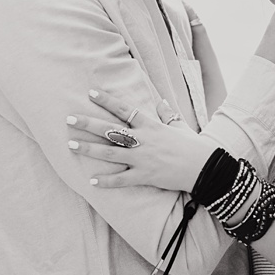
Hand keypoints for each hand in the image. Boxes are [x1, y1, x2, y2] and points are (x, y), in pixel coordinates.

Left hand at [67, 90, 217, 192]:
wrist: (205, 167)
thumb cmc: (191, 145)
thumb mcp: (179, 126)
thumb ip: (167, 114)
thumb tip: (161, 101)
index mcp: (150, 125)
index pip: (123, 109)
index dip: (106, 100)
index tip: (90, 92)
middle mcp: (142, 140)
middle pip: (110, 129)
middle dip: (88, 123)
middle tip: (69, 119)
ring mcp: (142, 158)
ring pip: (110, 153)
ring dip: (89, 149)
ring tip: (71, 145)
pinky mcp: (145, 176)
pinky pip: (122, 179)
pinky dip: (107, 181)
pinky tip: (92, 181)